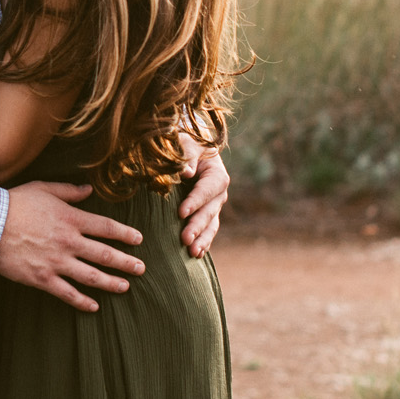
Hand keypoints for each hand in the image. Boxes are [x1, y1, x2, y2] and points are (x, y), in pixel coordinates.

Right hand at [0, 181, 145, 312]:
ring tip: (125, 286)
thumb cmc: (14, 204)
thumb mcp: (43, 189)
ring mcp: (56, 262)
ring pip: (91, 276)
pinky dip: (82, 301)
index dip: (125, 234)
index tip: (138, 240)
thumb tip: (88, 190)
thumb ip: (68, 191)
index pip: (106, 228)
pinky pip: (67, 293)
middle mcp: (68, 242)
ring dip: (111, 283)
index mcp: (71, 219)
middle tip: (141, 268)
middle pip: (105, 254)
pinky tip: (94, 306)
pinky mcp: (42, 278)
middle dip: (126, 262)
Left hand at [178, 132, 228, 258]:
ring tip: (192, 253)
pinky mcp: (205, 216)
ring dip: (203, 240)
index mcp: (216, 174)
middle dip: (198, 226)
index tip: (181, 213)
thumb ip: (187, 155)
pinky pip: (207, 232)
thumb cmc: (183, 145)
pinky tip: (196, 255)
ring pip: (211, 226)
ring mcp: (213, 207)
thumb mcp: (185, 143)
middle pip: (210, 211)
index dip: (196, 201)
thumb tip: (185, 173)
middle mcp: (218, 193)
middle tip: (185, 239)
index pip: (208, 188)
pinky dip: (203, 244)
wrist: (185, 152)